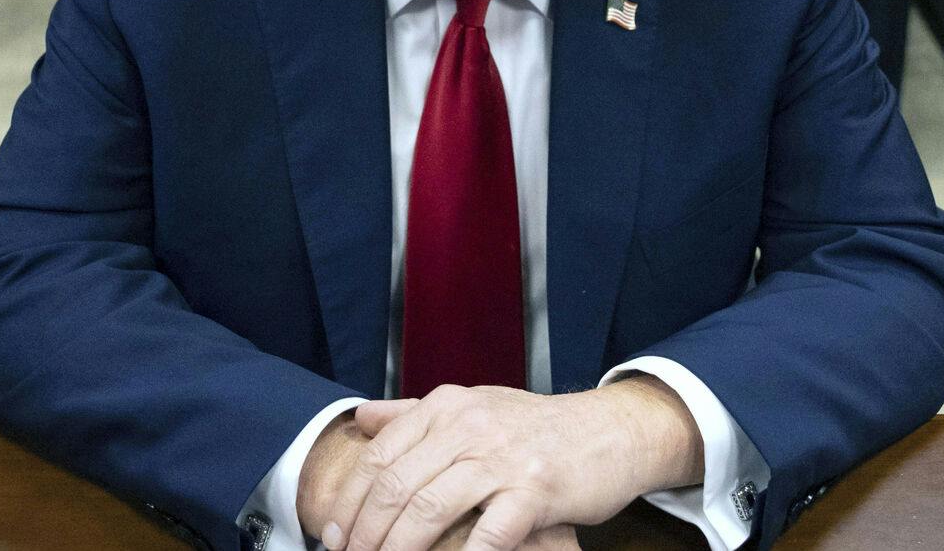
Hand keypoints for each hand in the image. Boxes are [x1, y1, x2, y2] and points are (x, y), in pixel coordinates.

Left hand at [315, 378, 701, 550]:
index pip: (379, 455)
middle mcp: (469, 426)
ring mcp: (503, 458)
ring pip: (429, 509)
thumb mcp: (474, 406)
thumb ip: (414, 414)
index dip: (350, 500)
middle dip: (365, 532)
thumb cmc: (537, 427)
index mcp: (447, 407)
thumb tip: (362, 419)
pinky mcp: (536, 490)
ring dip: (398, 549)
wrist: (609, 431)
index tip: (334, 533)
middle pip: (395, 485)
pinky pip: (488, 532)